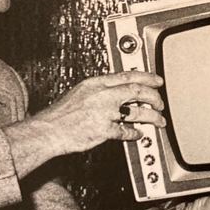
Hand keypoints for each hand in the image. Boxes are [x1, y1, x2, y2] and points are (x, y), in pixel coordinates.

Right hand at [29, 71, 165, 147]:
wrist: (48, 130)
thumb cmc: (62, 114)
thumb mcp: (81, 92)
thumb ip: (100, 90)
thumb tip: (119, 91)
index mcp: (96, 83)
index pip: (127, 75)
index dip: (147, 77)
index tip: (158, 80)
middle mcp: (101, 95)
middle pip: (137, 91)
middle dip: (154, 97)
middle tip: (160, 103)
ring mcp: (104, 113)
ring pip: (137, 112)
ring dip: (152, 117)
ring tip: (158, 120)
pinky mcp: (103, 130)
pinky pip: (126, 131)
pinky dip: (135, 133)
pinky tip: (138, 134)